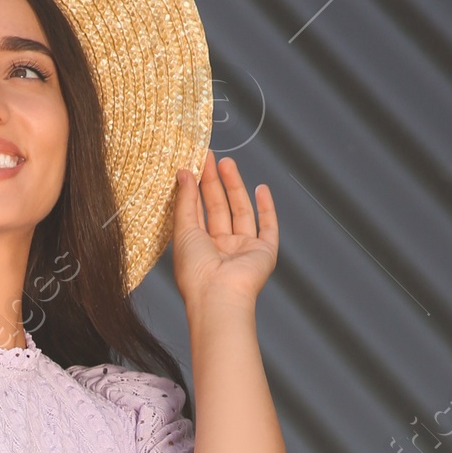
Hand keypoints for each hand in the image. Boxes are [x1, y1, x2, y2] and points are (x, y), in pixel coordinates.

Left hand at [170, 150, 277, 313]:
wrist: (219, 295)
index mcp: (199, 248)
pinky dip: (267, 208)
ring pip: (241, 212)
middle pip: (219, 208)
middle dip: (215, 182)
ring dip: (235, 187)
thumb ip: (185, 201)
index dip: (197, 188)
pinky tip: (261, 189)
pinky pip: (268, 226)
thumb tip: (184, 174)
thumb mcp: (183, 231)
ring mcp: (243, 250)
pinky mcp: (264, 252)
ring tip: (227, 163)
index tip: (195, 164)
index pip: (198, 212)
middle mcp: (221, 249)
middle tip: (210, 157)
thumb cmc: (196, 273)